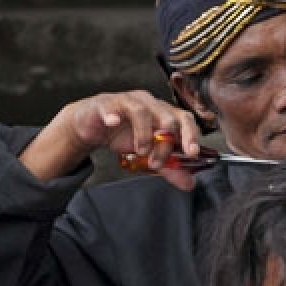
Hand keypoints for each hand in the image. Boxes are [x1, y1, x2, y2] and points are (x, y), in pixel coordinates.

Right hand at [22, 91, 200, 188]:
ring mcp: (128, 101)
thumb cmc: (124, 134)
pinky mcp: (106, 103)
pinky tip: (113, 123)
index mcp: (165, 113)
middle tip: (157, 162)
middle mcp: (150, 104)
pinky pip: (111, 106)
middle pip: (167, 118)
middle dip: (166, 144)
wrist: (93, 127)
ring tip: (141, 152)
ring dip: (144, 135)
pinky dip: (113, 115)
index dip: (191, 135)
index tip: (192, 154)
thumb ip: (170, 168)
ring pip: (142, 112)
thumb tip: (189, 183)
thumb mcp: (150, 154)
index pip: (185, 119)